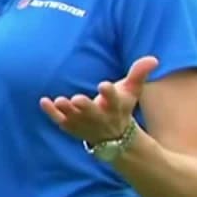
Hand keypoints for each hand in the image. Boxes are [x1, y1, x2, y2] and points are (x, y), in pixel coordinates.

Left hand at [40, 56, 156, 143]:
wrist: (113, 137)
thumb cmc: (121, 107)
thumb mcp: (131, 91)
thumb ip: (139, 74)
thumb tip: (153, 59)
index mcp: (115, 107)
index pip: (114, 99)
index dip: (109, 93)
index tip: (104, 85)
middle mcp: (100, 117)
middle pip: (93, 113)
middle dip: (86, 107)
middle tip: (78, 99)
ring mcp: (84, 123)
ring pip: (75, 118)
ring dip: (66, 111)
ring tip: (60, 101)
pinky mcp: (70, 126)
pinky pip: (59, 121)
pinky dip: (51, 113)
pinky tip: (43, 101)